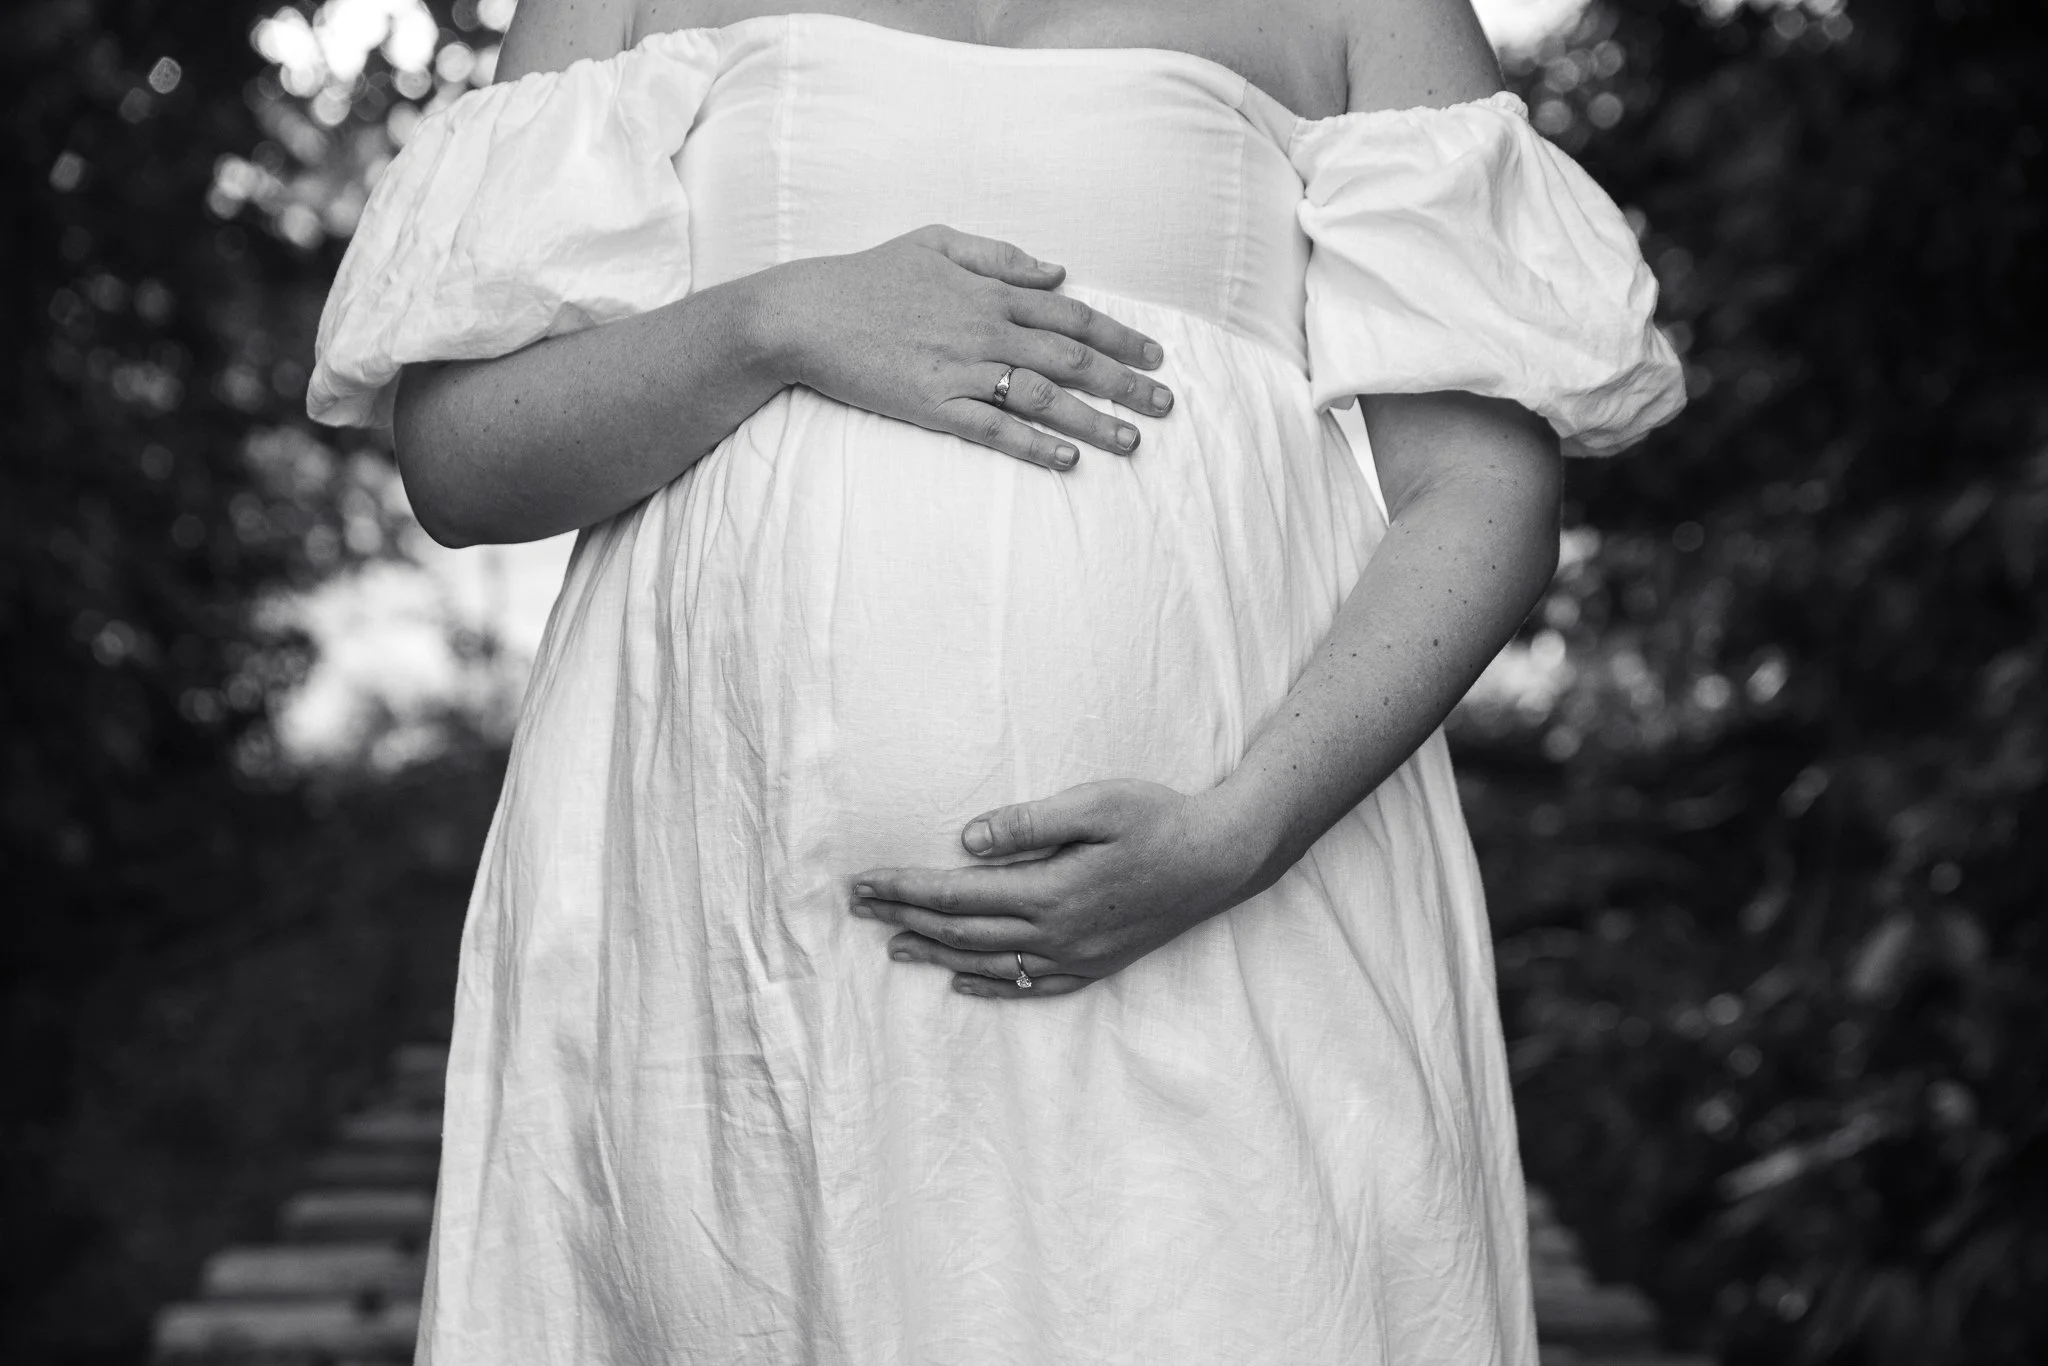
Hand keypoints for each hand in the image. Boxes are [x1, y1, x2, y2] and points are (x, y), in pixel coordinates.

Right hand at [755, 224, 1175, 470]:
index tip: (1155, 356)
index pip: (1071, 315)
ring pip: (1041, 397)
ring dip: (1091, 420)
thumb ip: (999, 257)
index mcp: (989, 292)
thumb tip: (1057, 270)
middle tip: (1165, 404)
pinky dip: (1033, 444)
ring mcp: (958, 369)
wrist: (803, 314)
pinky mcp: (931, 404)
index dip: (1118, 336)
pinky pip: (992, 429)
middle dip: (1124, 382)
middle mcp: (983, 330)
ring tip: (1132, 441)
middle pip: (1070, 358)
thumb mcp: (936, 242)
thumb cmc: (868, 276)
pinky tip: (1067, 459)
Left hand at [848, 780, 1267, 997]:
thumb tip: (968, 841)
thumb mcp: (1097, 803)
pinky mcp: (1096, 965)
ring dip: (935, 954)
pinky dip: (988, 986)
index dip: (904, 889)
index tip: (863, 883)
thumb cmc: (1161, 819)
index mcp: (1050, 892)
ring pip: (988, 964)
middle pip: (961, 931)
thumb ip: (1030, 822)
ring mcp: (1077, 957)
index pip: (955, 894)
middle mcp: (1057, 934)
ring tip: (893, 945)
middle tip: (860, 908)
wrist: (1223, 859)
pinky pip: (1030, 987)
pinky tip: (962, 981)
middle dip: (905, 918)